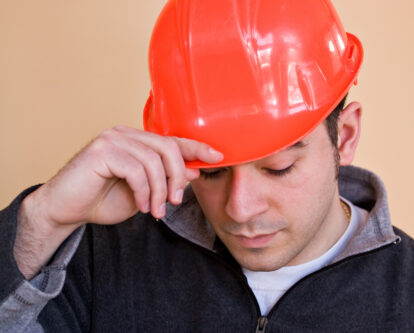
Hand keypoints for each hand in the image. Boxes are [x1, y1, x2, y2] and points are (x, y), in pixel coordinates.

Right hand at [26, 125, 222, 228]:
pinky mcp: (102, 150)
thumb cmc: (101, 200)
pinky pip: (137, 169)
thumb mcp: (144, 192)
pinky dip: (144, 191)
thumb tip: (193, 172)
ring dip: (160, 190)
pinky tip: (142, 205)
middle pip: (168, 147)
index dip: (196, 148)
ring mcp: (112, 139)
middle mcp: (125, 134)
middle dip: (178, 176)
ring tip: (157, 210)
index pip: (172, 140)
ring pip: (154, 160)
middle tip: (175, 201)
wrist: (65, 210)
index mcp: (136, 140)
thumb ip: (165, 179)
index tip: (217, 157)